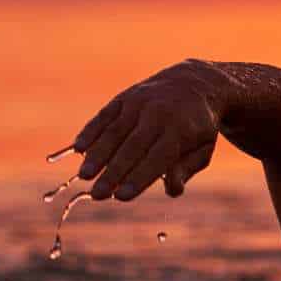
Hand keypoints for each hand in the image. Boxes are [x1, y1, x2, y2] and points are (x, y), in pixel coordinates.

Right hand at [71, 60, 223, 199]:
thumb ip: (186, 169)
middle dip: (114, 172)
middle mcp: (157, 114)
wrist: (193, 83)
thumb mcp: (202, 149)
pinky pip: (105, 115)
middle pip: (132, 147)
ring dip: (98, 154)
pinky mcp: (124, 98)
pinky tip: (78, 149)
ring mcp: (139, 103)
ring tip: (83, 176)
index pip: (157, 157)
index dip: (139, 178)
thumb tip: (172, 190)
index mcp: (180, 130)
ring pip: (115, 131)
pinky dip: (91, 131)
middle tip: (97, 194)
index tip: (122, 197)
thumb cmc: (197, 127)